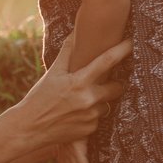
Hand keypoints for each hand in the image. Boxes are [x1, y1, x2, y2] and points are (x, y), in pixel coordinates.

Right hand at [17, 30, 129, 145]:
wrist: (30, 128)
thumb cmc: (39, 97)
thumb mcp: (52, 73)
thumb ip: (67, 53)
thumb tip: (75, 33)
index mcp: (79, 81)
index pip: (107, 61)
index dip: (122, 50)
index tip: (132, 42)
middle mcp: (88, 99)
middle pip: (116, 87)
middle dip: (114, 84)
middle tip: (106, 82)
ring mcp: (91, 116)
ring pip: (106, 105)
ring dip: (99, 101)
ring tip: (81, 101)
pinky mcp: (90, 130)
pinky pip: (98, 119)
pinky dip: (91, 115)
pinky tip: (76, 115)